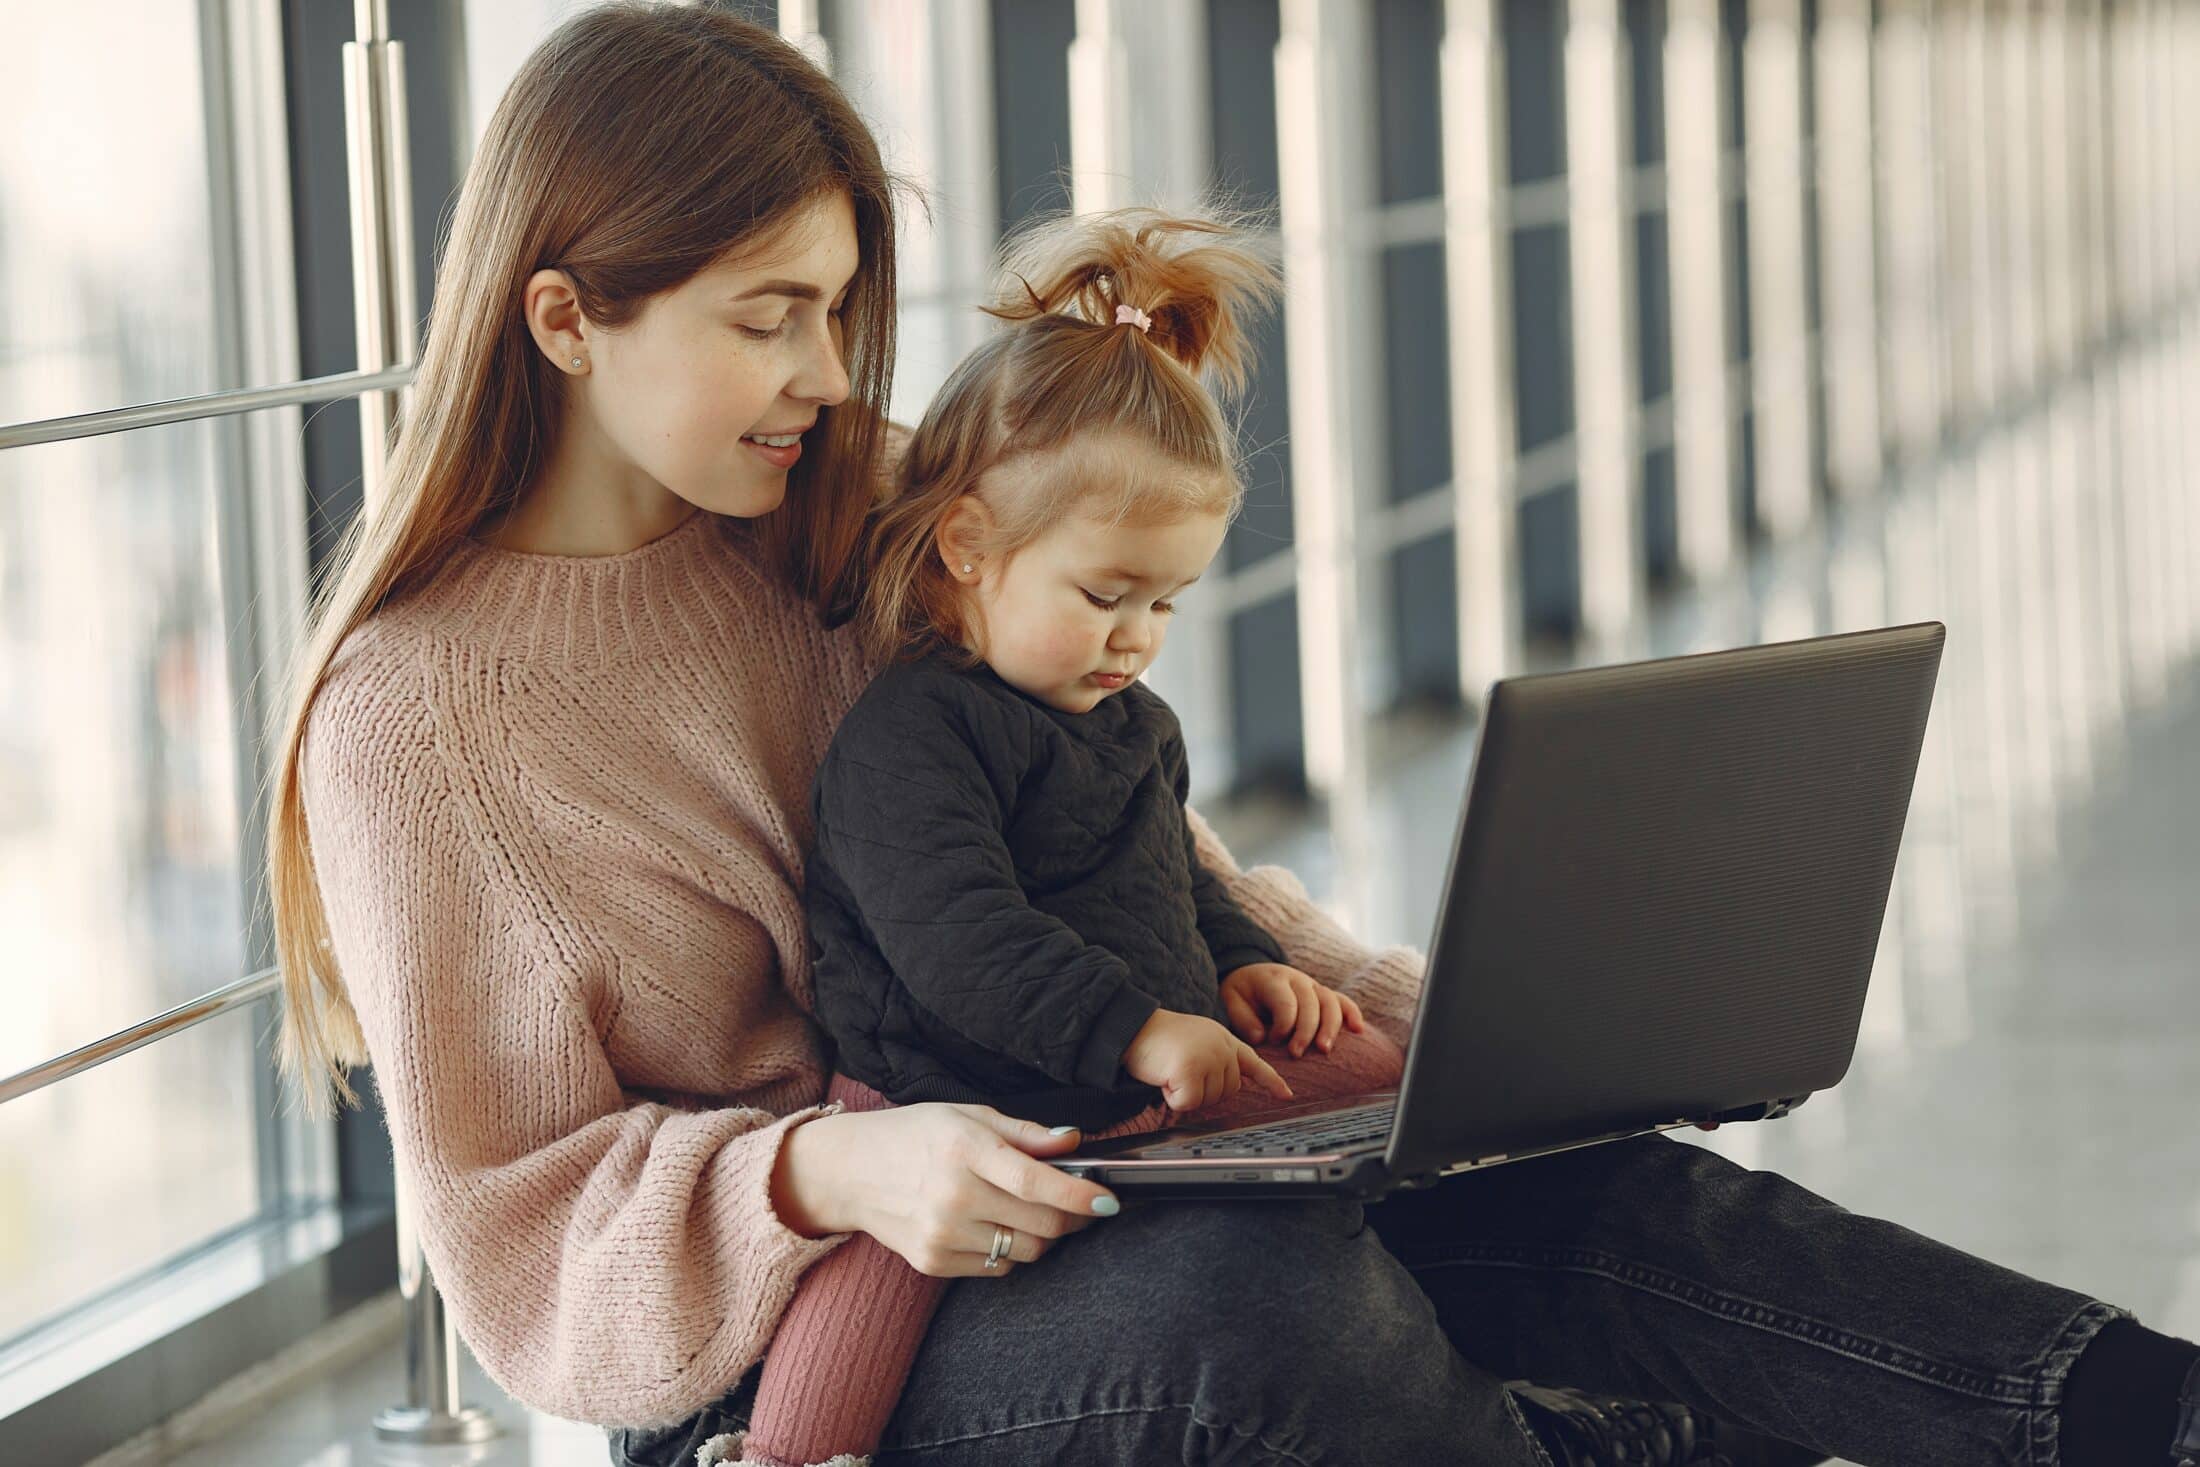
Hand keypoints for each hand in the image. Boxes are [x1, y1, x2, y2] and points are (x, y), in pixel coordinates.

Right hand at [770, 1102, 1119, 1277]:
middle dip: (1071, 1217)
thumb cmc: (913, 1135)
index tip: (1107, 1200)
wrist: (849, 1171)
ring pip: (1025, 1251)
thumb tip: (1074, 1140)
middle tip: (1078, 1204)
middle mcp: (953, 1196)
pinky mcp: (934, 1262)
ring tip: (1031, 1211)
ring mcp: (942, 1235)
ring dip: (1043, 1236)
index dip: (1078, 1194)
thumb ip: (1024, 1132)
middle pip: (1040, 1223)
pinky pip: (998, 1267)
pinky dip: (1009, 1250)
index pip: (1034, 1181)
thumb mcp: (967, 1116)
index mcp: (964, 1150)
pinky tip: (994, 1225)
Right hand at [1122, 1008, 1292, 1111]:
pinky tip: (1164, 1076)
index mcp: (1224, 1039)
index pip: (1253, 1062)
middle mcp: (1222, 1047)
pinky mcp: (1191, 1070)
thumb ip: (1216, 1059)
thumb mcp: (1196, 1042)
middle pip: (1228, 1092)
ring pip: (1208, 1100)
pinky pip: (1188, 1103)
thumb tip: (1228, 1087)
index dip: (1271, 1081)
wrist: (1133, 1027)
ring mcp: (1208, 1058)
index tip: (1286, 1095)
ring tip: (1171, 1069)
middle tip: (1181, 1071)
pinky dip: (1172, 1097)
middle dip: (1203, 1091)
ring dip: (1186, 1093)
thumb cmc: (1159, 1039)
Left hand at [1218, 962, 1365, 1057]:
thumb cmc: (1241, 994)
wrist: (1251, 976)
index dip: (1283, 1024)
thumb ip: (1243, 1019)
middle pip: (1311, 1002)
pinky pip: (1343, 1001)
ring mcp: (1313, 985)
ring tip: (1324, 1049)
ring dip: (1331, 1026)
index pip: (1286, 1001)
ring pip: (1330, 1001)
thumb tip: (1261, 1037)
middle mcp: (1297, 979)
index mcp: (1273, 979)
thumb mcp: (1231, 1001)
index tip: (1273, 1041)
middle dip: (1306, 1030)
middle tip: (1297, 1053)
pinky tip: (1358, 1030)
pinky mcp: (1323, 994)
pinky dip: (1352, 1013)